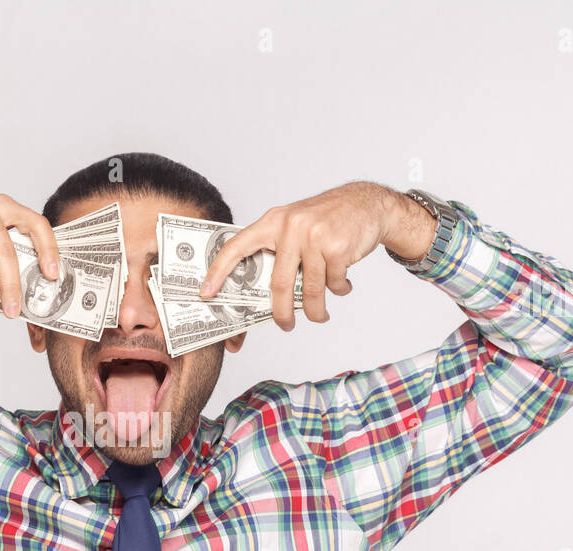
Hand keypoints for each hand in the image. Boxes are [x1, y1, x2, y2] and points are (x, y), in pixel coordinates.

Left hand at [197, 181, 403, 330]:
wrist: (367, 203)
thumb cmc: (326, 220)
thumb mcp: (295, 225)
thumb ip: (279, 250)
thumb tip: (263, 294)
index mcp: (273, 222)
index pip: (237, 247)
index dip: (218, 271)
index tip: (206, 293)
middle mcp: (291, 227)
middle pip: (278, 283)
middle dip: (280, 313)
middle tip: (284, 326)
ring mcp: (314, 237)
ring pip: (310, 290)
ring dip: (316, 310)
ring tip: (320, 315)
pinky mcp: (337, 247)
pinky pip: (333, 283)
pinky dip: (339, 290)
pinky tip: (343, 284)